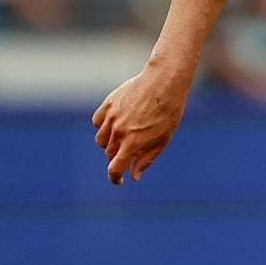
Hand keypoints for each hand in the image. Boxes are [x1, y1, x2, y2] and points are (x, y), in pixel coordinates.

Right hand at [92, 64, 190, 184]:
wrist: (163, 83)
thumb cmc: (168, 113)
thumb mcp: (163, 140)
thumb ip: (146, 159)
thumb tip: (134, 177)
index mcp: (133, 144)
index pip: (115, 169)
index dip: (115, 178)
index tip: (118, 180)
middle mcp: (118, 133)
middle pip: (109, 154)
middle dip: (118, 156)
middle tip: (132, 148)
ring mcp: (111, 118)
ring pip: (100, 139)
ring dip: (109, 142)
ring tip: (125, 133)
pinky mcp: (107, 105)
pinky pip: (97, 122)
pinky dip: (103, 125)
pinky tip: (116, 121)